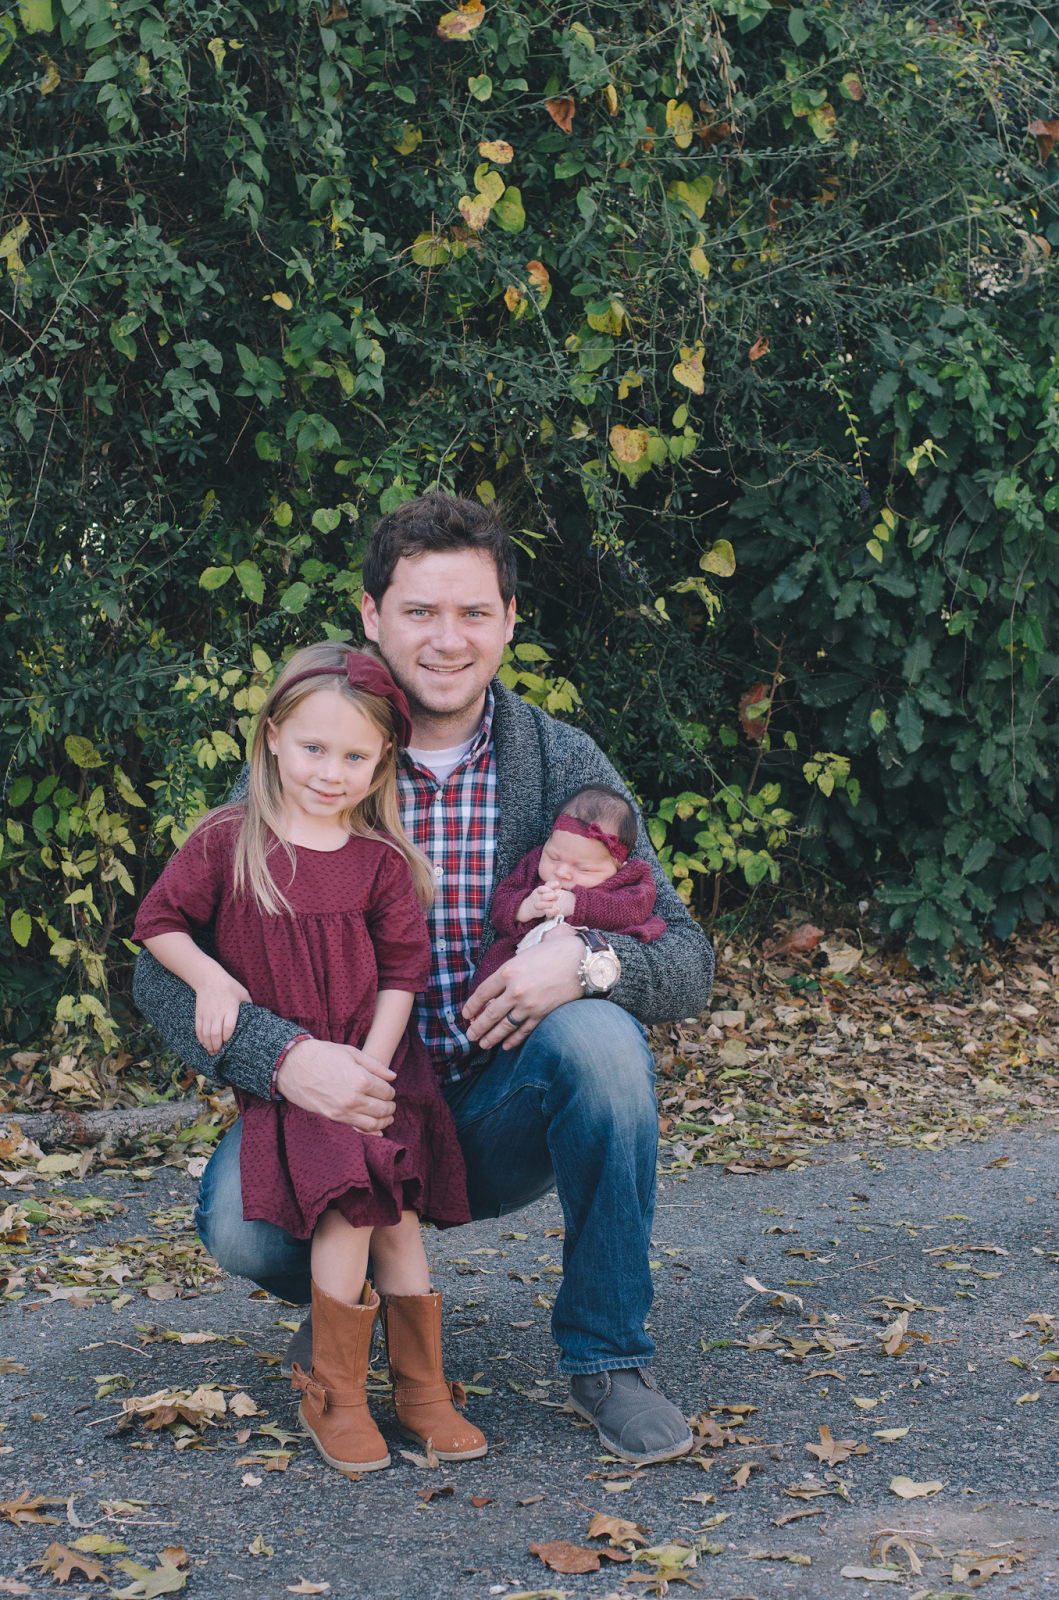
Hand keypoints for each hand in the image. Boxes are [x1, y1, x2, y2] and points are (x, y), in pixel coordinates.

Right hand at [195, 973, 252, 1055]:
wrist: (209, 978)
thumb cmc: (229, 986)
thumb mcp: (243, 993)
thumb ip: (249, 1005)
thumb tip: (257, 1016)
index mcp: (230, 1008)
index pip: (228, 1027)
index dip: (228, 1038)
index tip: (229, 1043)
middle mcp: (217, 1012)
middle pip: (215, 1033)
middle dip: (217, 1046)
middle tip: (219, 1053)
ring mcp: (207, 1014)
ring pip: (206, 1033)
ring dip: (209, 1045)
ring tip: (212, 1052)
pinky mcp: (199, 1014)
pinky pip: (198, 1029)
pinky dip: (201, 1038)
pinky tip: (205, 1044)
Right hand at [276, 1037, 396, 1132]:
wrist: (293, 1065)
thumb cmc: (323, 1055)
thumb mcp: (352, 1052)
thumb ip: (376, 1065)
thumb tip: (393, 1077)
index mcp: (361, 1080)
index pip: (387, 1092)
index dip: (390, 1091)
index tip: (388, 1089)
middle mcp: (354, 1098)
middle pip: (383, 1109)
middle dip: (390, 1106)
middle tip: (390, 1104)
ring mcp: (343, 1111)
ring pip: (373, 1124)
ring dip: (384, 1121)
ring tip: (386, 1116)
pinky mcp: (333, 1118)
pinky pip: (357, 1129)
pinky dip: (371, 1132)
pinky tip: (377, 1130)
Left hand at [462, 936, 582, 1050]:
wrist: (582, 962)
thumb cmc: (554, 952)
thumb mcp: (525, 955)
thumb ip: (509, 972)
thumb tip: (494, 991)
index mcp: (508, 971)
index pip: (482, 993)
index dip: (472, 1006)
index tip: (466, 1014)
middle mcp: (515, 990)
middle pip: (490, 1014)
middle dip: (477, 1027)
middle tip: (470, 1035)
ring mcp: (529, 1005)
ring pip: (504, 1026)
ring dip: (492, 1037)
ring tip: (483, 1044)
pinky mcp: (542, 1014)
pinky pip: (524, 1031)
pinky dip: (513, 1040)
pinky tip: (506, 1045)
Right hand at [519, 881, 574, 921]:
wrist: (529, 907)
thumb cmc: (540, 897)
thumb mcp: (543, 890)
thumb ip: (550, 886)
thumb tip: (559, 885)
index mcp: (540, 890)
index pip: (545, 885)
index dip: (552, 884)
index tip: (559, 885)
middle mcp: (539, 896)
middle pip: (543, 895)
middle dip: (551, 895)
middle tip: (557, 897)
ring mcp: (539, 904)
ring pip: (542, 904)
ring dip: (549, 904)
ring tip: (557, 904)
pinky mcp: (541, 911)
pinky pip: (546, 911)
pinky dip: (552, 911)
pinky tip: (558, 909)